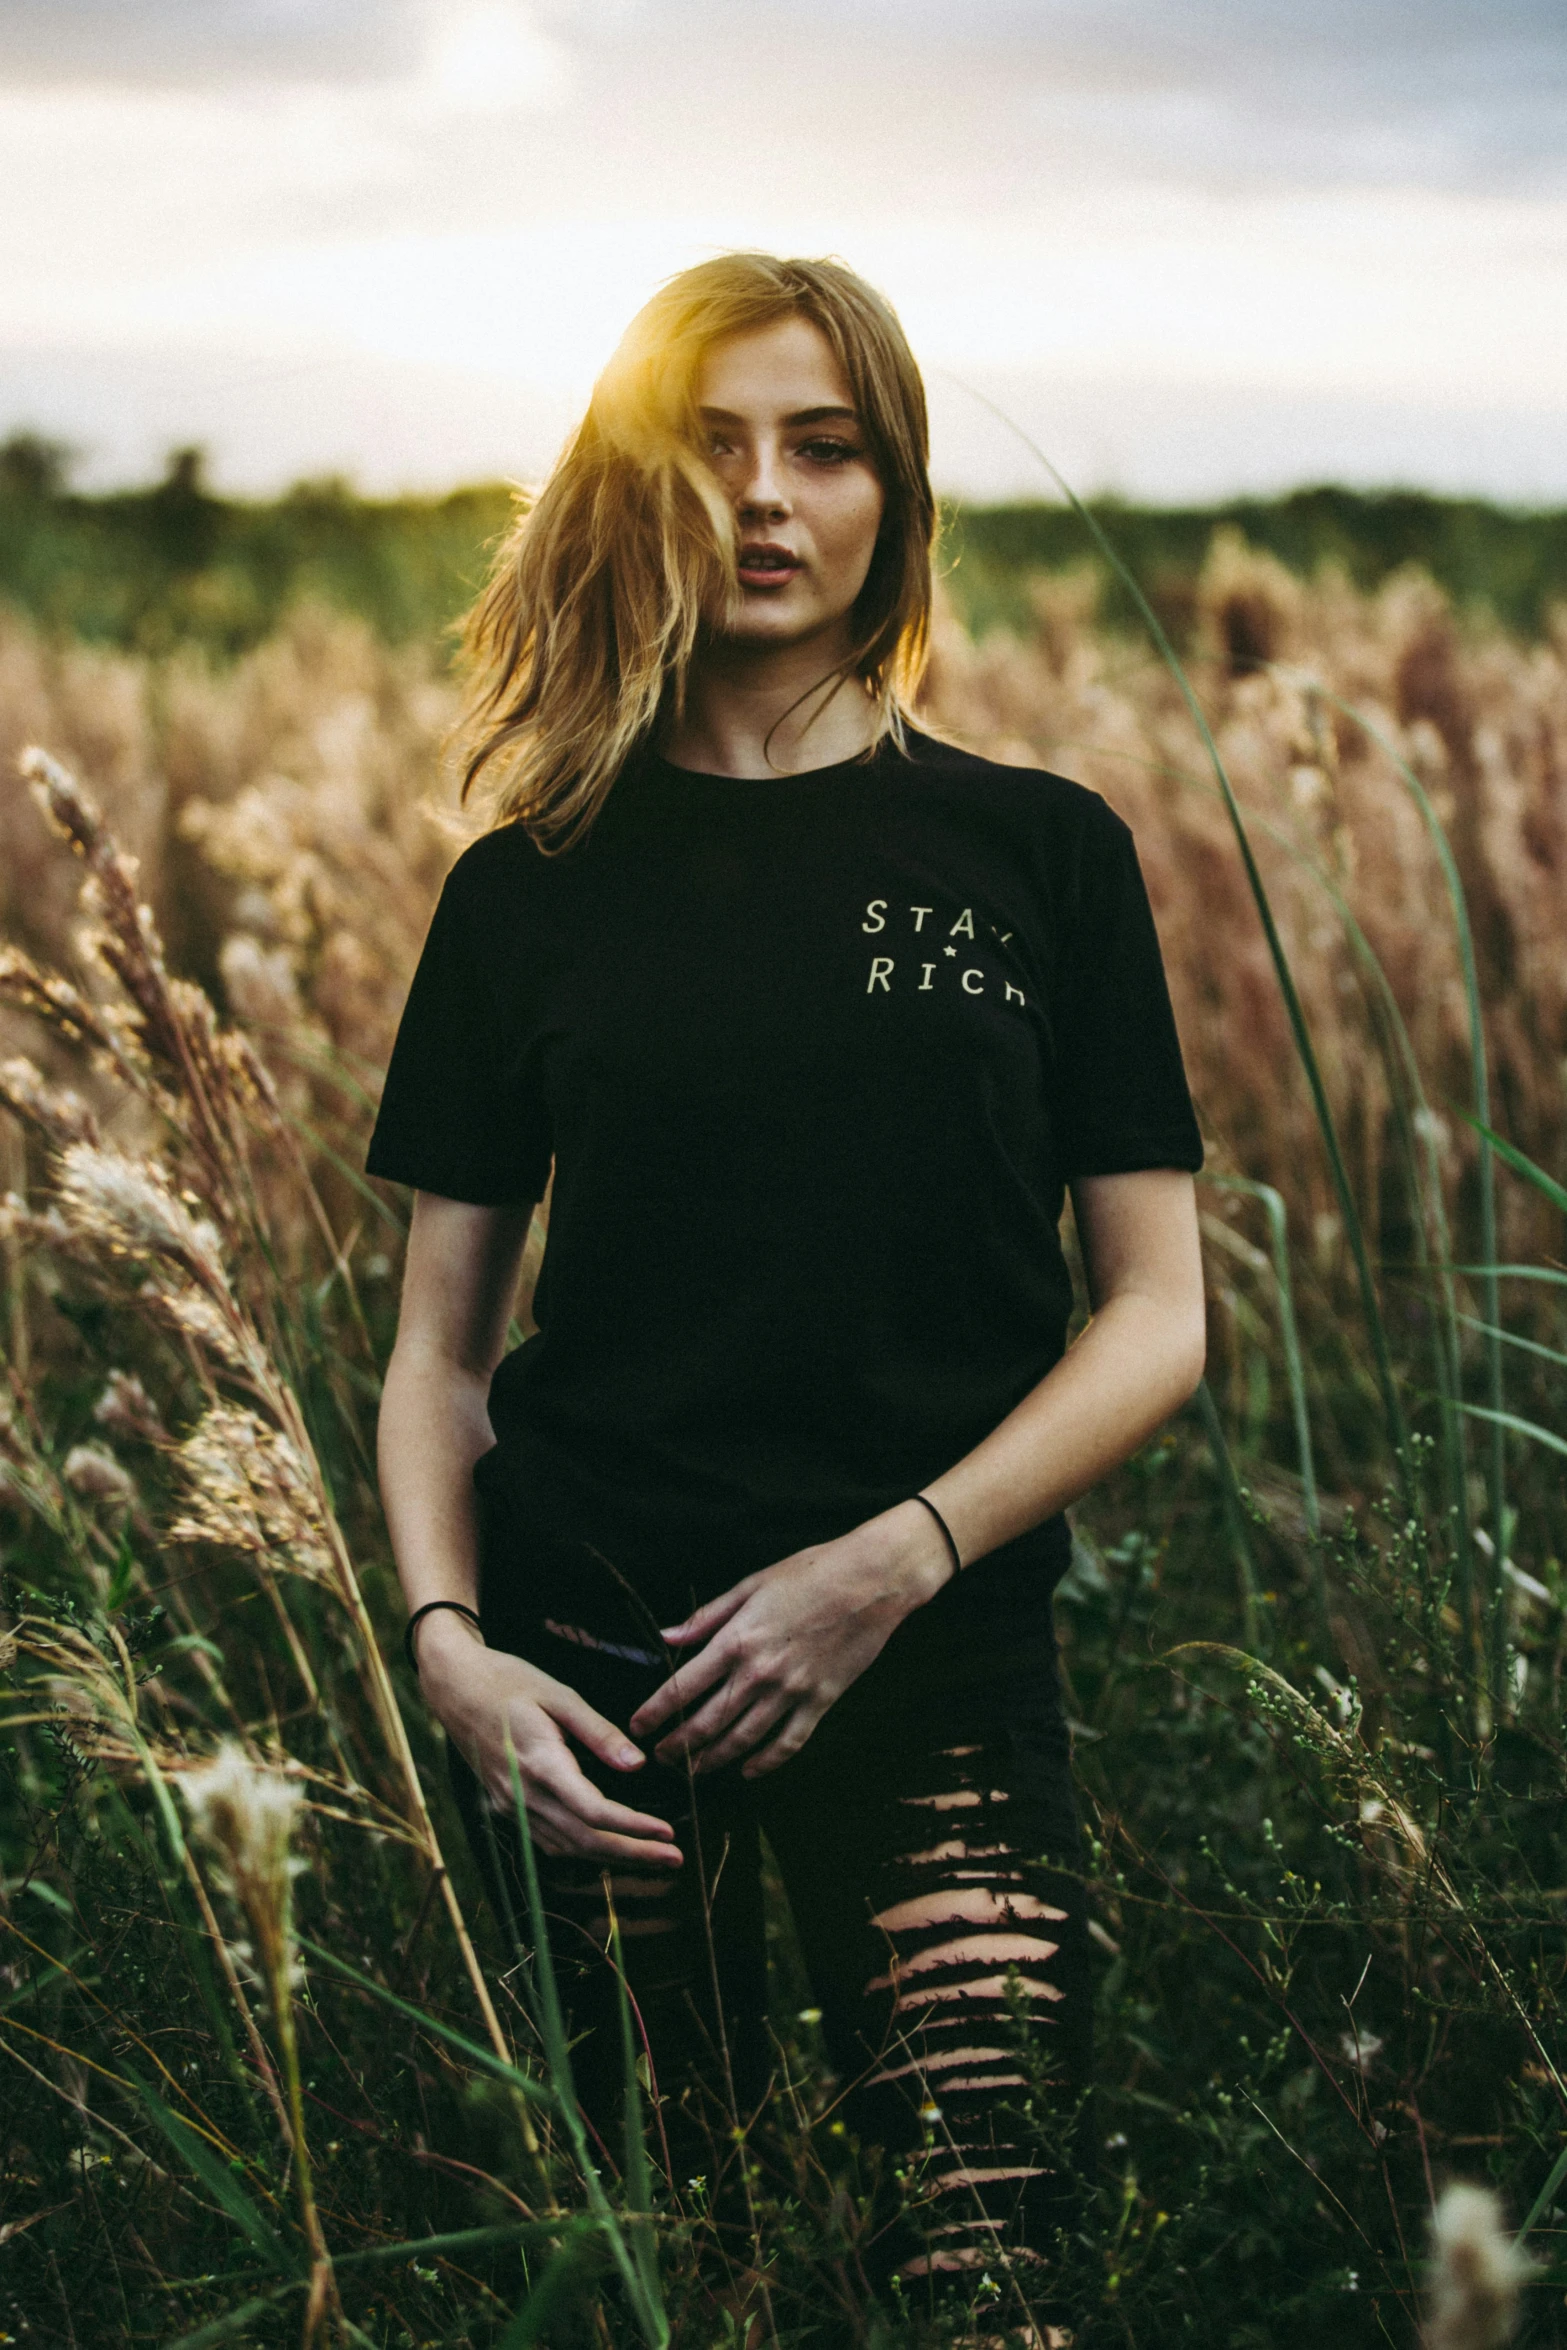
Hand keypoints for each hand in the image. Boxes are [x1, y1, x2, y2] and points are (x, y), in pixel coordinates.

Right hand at [414, 1612, 680, 1868]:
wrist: (454, 1687)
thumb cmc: (509, 1681)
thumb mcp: (559, 1695)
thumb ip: (599, 1732)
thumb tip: (637, 1765)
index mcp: (539, 1763)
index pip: (593, 1811)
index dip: (633, 1828)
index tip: (666, 1833)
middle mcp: (522, 1794)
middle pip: (584, 1839)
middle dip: (632, 1854)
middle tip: (674, 1860)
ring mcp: (509, 1806)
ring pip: (566, 1847)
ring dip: (610, 1858)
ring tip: (651, 1858)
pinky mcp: (504, 1807)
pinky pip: (547, 1841)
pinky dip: (580, 1850)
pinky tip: (607, 1849)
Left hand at [628, 1502, 954, 1779]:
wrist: (870, 1580)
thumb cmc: (810, 1572)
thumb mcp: (751, 1584)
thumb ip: (708, 1617)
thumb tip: (667, 1636)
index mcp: (737, 1639)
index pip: (684, 1686)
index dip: (656, 1711)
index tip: (638, 1726)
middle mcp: (760, 1672)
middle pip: (708, 1722)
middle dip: (678, 1745)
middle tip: (660, 1757)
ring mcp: (792, 1691)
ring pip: (743, 1740)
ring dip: (713, 1760)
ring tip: (694, 1770)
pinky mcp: (821, 1701)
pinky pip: (788, 1743)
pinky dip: (765, 1763)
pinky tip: (748, 1770)